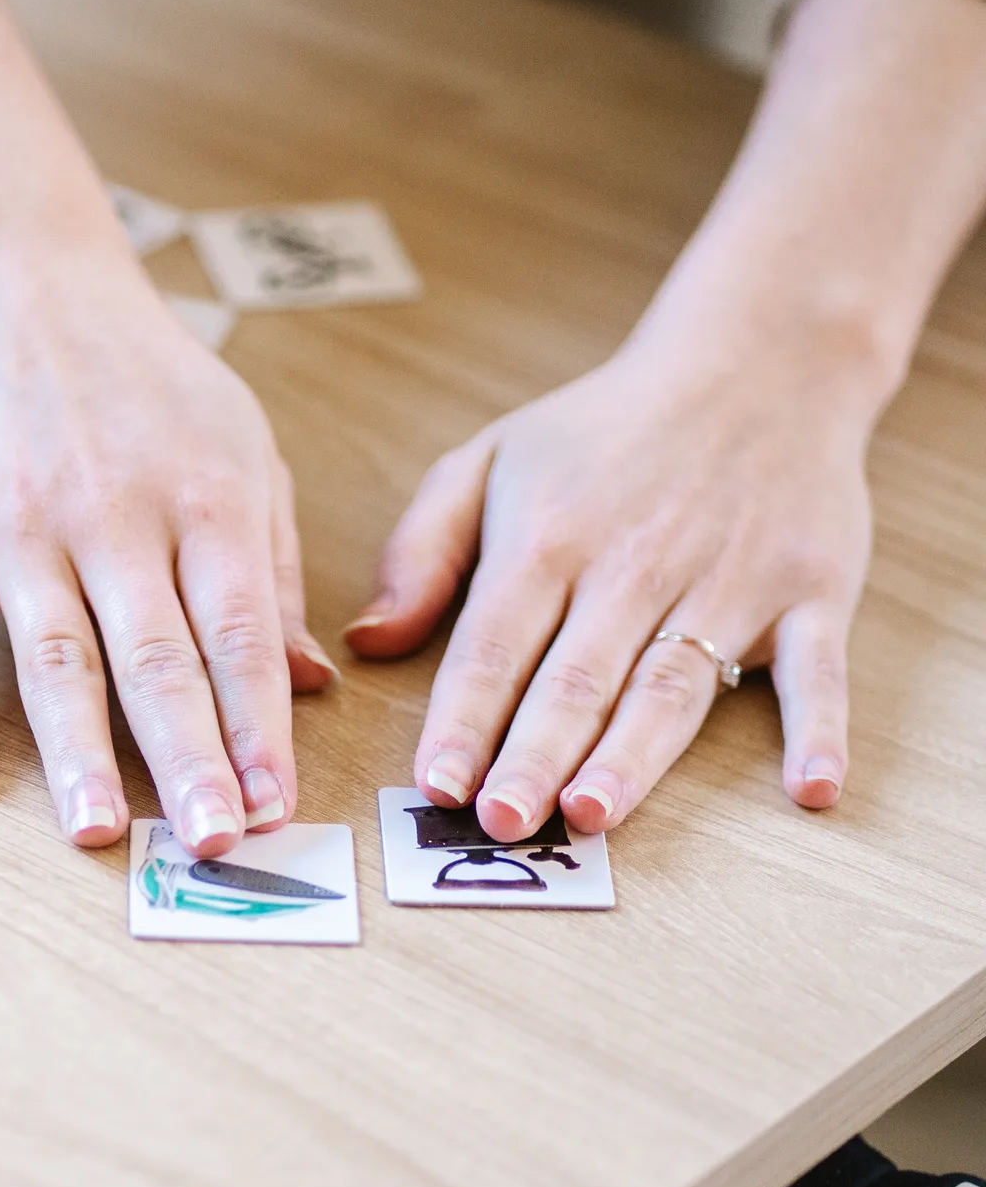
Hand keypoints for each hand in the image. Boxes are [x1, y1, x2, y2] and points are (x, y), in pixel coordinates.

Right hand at [0, 243, 335, 851]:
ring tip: (100, 832)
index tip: (277, 809)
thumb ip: (271, 569)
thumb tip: (309, 685)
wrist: (12, 278)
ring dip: (80, 751)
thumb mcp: (240, 446)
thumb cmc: (143, 375)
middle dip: (190, 760)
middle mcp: (116, 513)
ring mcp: (20, 521)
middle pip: (159, 658)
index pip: (240, 634)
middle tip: (212, 844)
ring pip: (58, 653)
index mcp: (205, 496)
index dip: (259, 728)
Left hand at [345, 320, 877, 836]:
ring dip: (634, 754)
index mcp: (551, 536)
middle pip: (578, 676)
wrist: (759, 361)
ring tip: (593, 813)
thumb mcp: (491, 458)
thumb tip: (367, 640)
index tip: (435, 785)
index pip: (495, 642)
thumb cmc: (608, 430)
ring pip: (674, 683)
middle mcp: (637, 564)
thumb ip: (423, 550)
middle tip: (501, 825)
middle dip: (535, 755)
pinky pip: (818, 670)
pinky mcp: (813, 590)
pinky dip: (820, 729)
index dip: (463, 717)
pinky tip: (811, 790)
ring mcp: (730, 580)